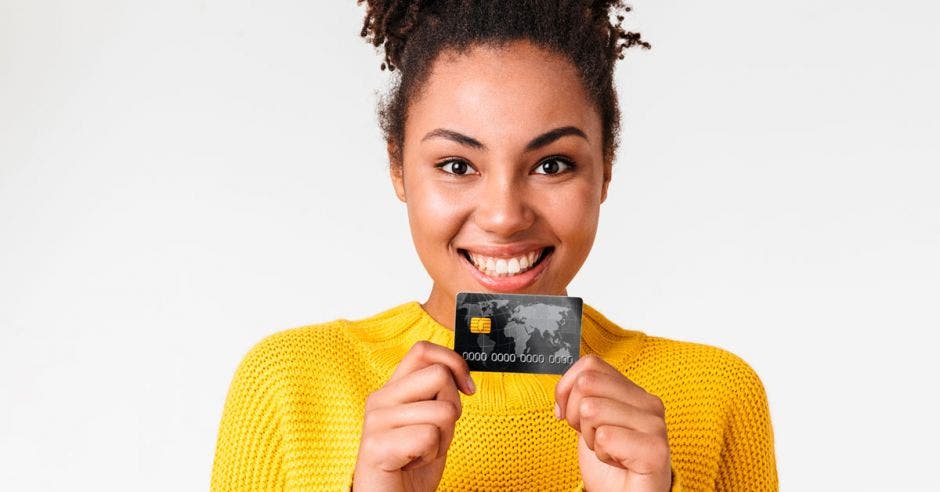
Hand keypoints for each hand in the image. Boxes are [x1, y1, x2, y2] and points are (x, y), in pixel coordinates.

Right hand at [353, 341, 475, 491]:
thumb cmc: (411, 466)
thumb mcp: (431, 423)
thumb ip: (438, 396)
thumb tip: (461, 375)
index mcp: (393, 389)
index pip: (423, 350)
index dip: (454, 362)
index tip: (467, 388)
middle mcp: (380, 398)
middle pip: (439, 376)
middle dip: (453, 407)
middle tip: (436, 433)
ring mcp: (376, 420)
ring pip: (442, 410)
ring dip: (443, 439)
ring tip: (421, 452)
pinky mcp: (376, 445)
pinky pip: (428, 436)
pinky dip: (431, 455)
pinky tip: (413, 462)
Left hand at [555, 355, 670, 490]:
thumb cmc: (611, 462)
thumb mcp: (588, 422)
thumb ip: (581, 396)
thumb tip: (564, 386)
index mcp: (633, 391)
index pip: (590, 364)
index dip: (567, 389)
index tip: (569, 416)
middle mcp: (648, 402)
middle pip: (586, 383)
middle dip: (576, 416)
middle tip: (594, 437)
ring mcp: (655, 424)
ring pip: (592, 409)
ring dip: (591, 438)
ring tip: (608, 450)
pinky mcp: (655, 449)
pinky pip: (605, 436)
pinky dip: (601, 454)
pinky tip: (617, 462)